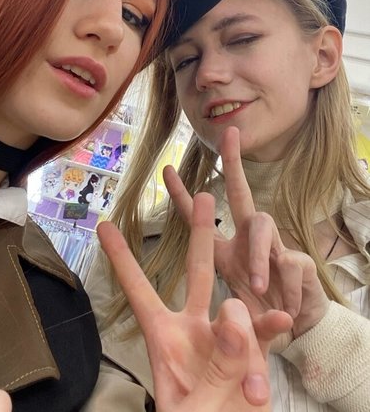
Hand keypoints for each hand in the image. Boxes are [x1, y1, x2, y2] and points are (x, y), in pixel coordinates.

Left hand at [98, 191, 287, 411]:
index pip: (138, 290)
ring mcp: (225, 339)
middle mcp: (194, 329)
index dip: (122, 258)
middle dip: (199, 234)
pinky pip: (264, 329)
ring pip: (235, 303)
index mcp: (164, 338)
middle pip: (196, 272)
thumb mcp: (194, 409)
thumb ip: (215, 366)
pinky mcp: (254, 353)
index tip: (104, 226)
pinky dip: (271, 326)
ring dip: (244, 327)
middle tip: (204, 195)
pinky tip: (281, 322)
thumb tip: (235, 315)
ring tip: (246, 383)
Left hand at [165, 126, 328, 346]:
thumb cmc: (258, 316)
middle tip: (231, 133)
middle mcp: (249, 242)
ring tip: (258, 287)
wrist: (298, 333)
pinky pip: (291, 263)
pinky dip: (289, 288)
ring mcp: (275, 247)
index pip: (199, 222)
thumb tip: (229, 316)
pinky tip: (287, 309)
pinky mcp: (299, 263)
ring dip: (258, 254)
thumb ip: (226, 321)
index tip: (165, 169)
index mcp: (225, 252)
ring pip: (262, 224)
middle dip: (234, 162)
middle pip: (241, 195)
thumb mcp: (231, 316)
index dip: (182, 197)